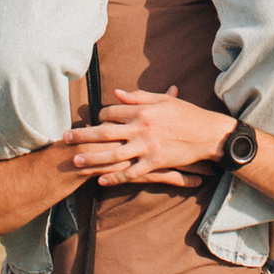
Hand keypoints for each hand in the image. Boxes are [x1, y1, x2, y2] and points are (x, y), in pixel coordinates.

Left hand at [66, 87, 222, 182]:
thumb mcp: (163, 101)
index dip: (99, 116)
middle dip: (83, 136)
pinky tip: (101, 180)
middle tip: (64, 139)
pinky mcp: (154, 163)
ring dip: (93, 158)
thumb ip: (138, 97)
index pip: (112, 112)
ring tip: (76, 161)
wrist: (208, 134)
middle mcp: (141, 128)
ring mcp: (147, 147)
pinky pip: (131, 172)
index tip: (93, 120)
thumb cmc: (187, 114)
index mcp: (142, 111)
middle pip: (105, 132)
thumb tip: (116, 93)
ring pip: (114, 155)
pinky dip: (115, 177)